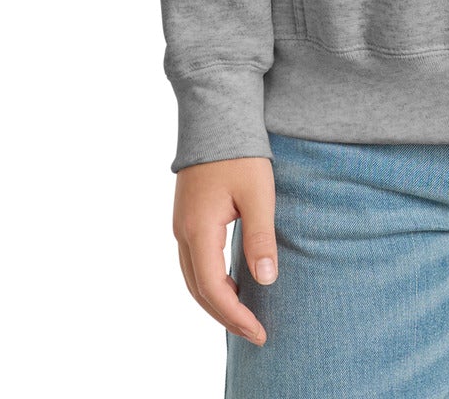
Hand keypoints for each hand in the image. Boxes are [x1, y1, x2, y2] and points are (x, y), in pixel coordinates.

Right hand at [172, 156, 278, 345]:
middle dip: (225, 316)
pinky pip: (193, 263)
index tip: (260, 332)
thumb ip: (260, 237)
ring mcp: (181, 225)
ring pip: (192, 278)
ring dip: (216, 301)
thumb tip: (266, 280)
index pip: (213, 290)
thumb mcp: (258, 194)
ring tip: (244, 315)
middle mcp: (183, 233)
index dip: (236, 316)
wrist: (215, 114)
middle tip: (254, 333)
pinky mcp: (187, 217)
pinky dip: (210, 282)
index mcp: (199, 230)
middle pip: (198, 291)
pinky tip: (233, 283)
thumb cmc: (239, 153)